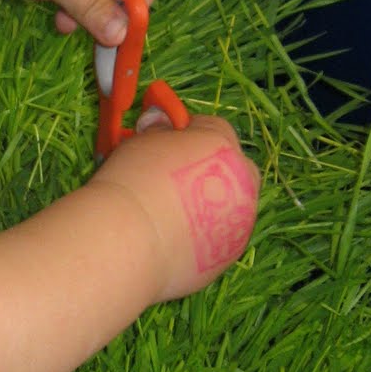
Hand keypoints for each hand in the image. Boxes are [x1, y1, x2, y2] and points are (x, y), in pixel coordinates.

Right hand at [90, 114, 260, 304]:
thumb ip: (158, 130)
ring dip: (210, 203)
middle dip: (211, 167)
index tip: (169, 141)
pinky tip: (173, 237)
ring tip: (171, 212)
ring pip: (232, 204)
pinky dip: (204, 234)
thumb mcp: (140, 141)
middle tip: (175, 176)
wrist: (129, 239)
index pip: (214, 127)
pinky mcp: (231, 252)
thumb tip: (158, 120)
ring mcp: (240, 219)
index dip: (190, 132)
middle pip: (235, 165)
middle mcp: (241, 180)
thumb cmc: (132, 182)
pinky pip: (220, 236)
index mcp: (221, 145)